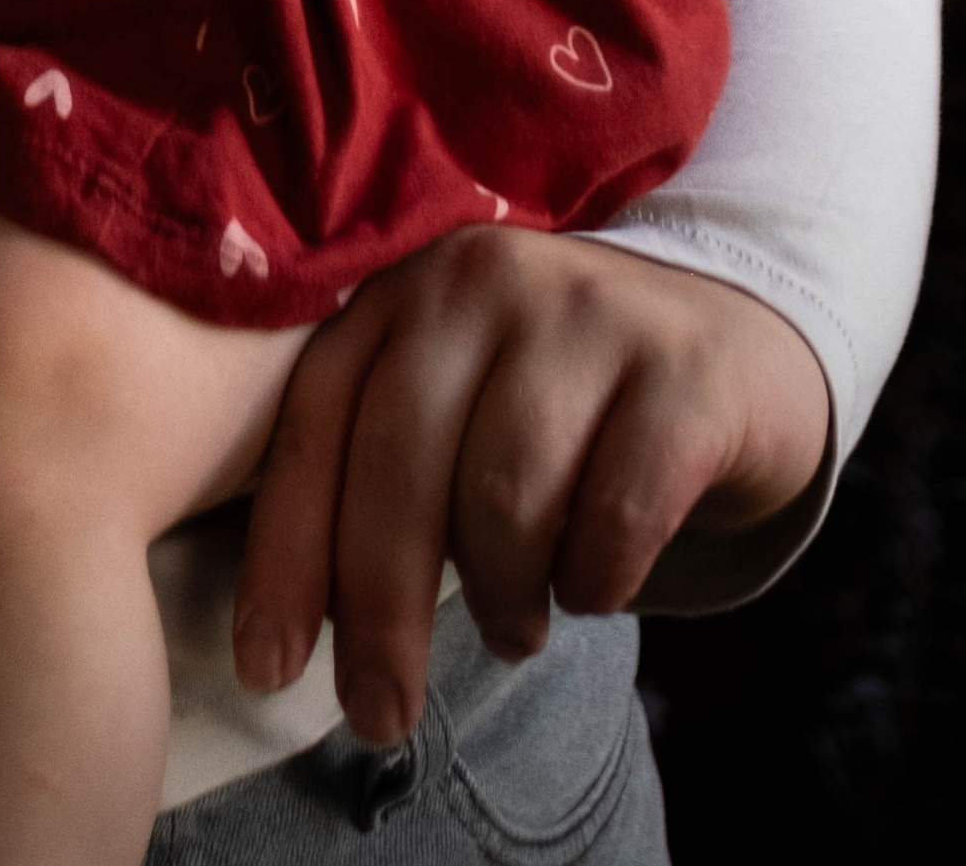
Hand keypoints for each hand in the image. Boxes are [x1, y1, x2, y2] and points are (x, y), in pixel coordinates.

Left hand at [234, 228, 829, 746]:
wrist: (732, 333)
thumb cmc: (560, 393)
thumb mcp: (455, 394)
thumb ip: (376, 464)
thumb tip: (295, 619)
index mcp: (402, 293)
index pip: (316, 423)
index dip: (285, 550)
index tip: (266, 664)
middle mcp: (480, 283)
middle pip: (402, 468)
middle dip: (380, 611)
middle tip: (379, 714)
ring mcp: (586, 317)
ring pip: (505, 498)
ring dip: (499, 597)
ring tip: (512, 627)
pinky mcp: (682, 375)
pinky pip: (616, 514)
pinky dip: (592, 579)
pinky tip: (590, 587)